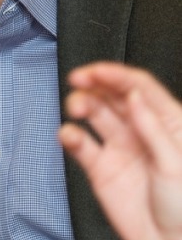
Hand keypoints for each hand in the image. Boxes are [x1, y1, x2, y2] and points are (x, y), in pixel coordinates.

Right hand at [59, 62, 181, 239]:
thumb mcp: (176, 165)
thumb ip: (152, 128)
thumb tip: (133, 97)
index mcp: (166, 122)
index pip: (138, 86)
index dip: (115, 74)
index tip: (95, 70)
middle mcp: (140, 130)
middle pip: (113, 94)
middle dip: (93, 83)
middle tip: (77, 79)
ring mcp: (120, 147)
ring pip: (95, 113)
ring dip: (81, 104)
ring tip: (74, 107)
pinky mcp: (101, 168)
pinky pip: (82, 145)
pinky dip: (70, 136)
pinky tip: (68, 135)